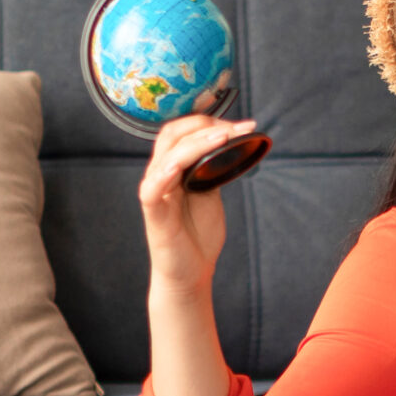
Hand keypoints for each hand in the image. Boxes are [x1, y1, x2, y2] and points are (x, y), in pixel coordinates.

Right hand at [139, 115, 253, 294]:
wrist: (192, 273)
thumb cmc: (198, 235)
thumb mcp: (210, 192)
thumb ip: (212, 169)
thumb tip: (230, 144)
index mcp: (174, 167)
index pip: (184, 132)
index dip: (211, 122)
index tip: (243, 126)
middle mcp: (161, 174)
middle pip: (172, 134)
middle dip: (206, 125)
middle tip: (237, 128)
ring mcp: (155, 192)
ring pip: (168, 154)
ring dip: (197, 142)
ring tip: (224, 137)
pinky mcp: (153, 212)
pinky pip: (153, 187)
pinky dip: (166, 171)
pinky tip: (184, 163)